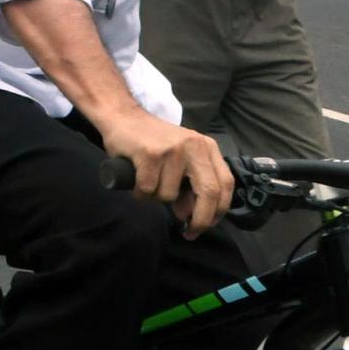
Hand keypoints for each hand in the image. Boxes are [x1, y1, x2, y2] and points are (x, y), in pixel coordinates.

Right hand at [101, 109, 234, 237]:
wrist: (123, 117)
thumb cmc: (154, 143)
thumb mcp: (182, 160)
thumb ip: (191, 186)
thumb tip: (190, 216)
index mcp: (208, 147)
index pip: (225, 184)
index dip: (218, 210)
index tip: (206, 226)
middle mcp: (195, 146)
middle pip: (209, 192)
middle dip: (200, 219)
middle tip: (189, 232)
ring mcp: (173, 149)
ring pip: (170, 195)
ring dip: (156, 199)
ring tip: (149, 183)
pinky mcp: (151, 153)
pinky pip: (148, 189)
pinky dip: (140, 193)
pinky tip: (137, 180)